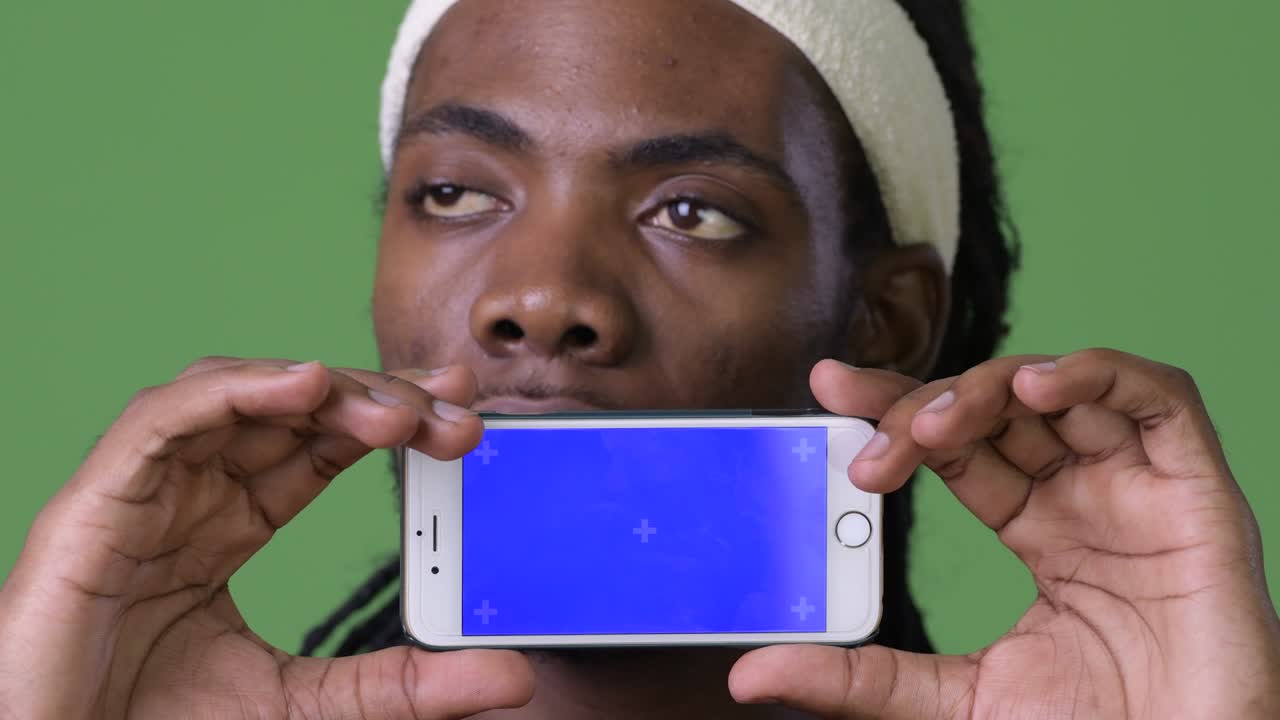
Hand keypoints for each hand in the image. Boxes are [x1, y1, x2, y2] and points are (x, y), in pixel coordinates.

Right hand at [0, 357, 532, 719]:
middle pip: (291, 411)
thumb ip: (404, 685)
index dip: (389, 419)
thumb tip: (512, 676)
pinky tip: (305, 387)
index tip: (463, 415)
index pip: (320, 446)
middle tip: (454, 411)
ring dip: (323, 389)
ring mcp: (143, 490)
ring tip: (397, 412)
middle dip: (377, 399)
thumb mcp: (307, 704)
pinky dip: (236, 390)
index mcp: (227, 525)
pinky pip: (166, 418)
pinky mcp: (95, 501)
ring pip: (237, 395)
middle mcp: (189, 493)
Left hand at [730, 349, 1279, 717]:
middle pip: (1002, 409)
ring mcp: (1143, 489)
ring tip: (933, 427)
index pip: (960, 446)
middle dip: (926, 404)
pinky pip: (1157, 398)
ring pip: (1065, 388)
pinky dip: (1095, 374)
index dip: (898, 410)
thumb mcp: (953, 701)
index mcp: (1041, 531)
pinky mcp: (1201, 493)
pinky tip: (1035, 387)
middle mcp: (1089, 497)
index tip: (830, 388)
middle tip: (869, 434)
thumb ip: (859, 678)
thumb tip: (749, 673)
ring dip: (990, 385)